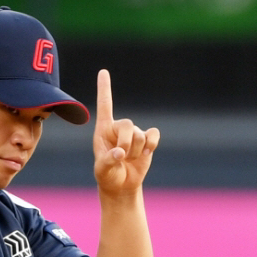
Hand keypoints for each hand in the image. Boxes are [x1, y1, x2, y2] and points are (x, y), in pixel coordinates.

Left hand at [93, 69, 159, 195]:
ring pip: (140, 135)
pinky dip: (151, 145)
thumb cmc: (107, 175)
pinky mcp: (147, 139)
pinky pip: (154, 135)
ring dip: (136, 151)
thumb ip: (108, 161)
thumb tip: (120, 153)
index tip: (103, 71)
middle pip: (128, 124)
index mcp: (103, 130)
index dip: (105, 89)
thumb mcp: (102, 170)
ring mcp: (134, 133)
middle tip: (122, 156)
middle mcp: (118, 128)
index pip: (105, 106)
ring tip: (129, 159)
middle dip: (126, 143)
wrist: (121, 185)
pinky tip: (144, 154)